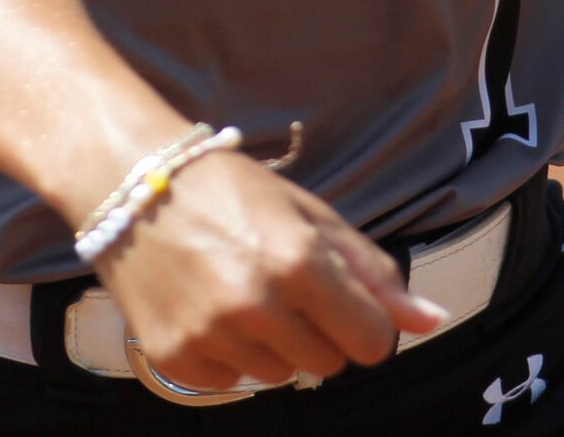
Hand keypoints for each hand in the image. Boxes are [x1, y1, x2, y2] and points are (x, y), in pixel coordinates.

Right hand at [92, 148, 447, 392]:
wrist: (131, 182)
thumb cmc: (229, 189)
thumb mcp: (310, 215)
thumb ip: (372, 273)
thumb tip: (433, 321)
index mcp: (300, 263)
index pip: (372, 343)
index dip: (364, 322)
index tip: (342, 300)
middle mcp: (257, 305)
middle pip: (327, 365)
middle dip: (317, 331)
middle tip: (282, 284)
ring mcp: (212, 336)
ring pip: (278, 375)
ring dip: (271, 342)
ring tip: (239, 288)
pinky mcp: (174, 357)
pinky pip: (229, 381)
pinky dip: (226, 353)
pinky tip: (206, 305)